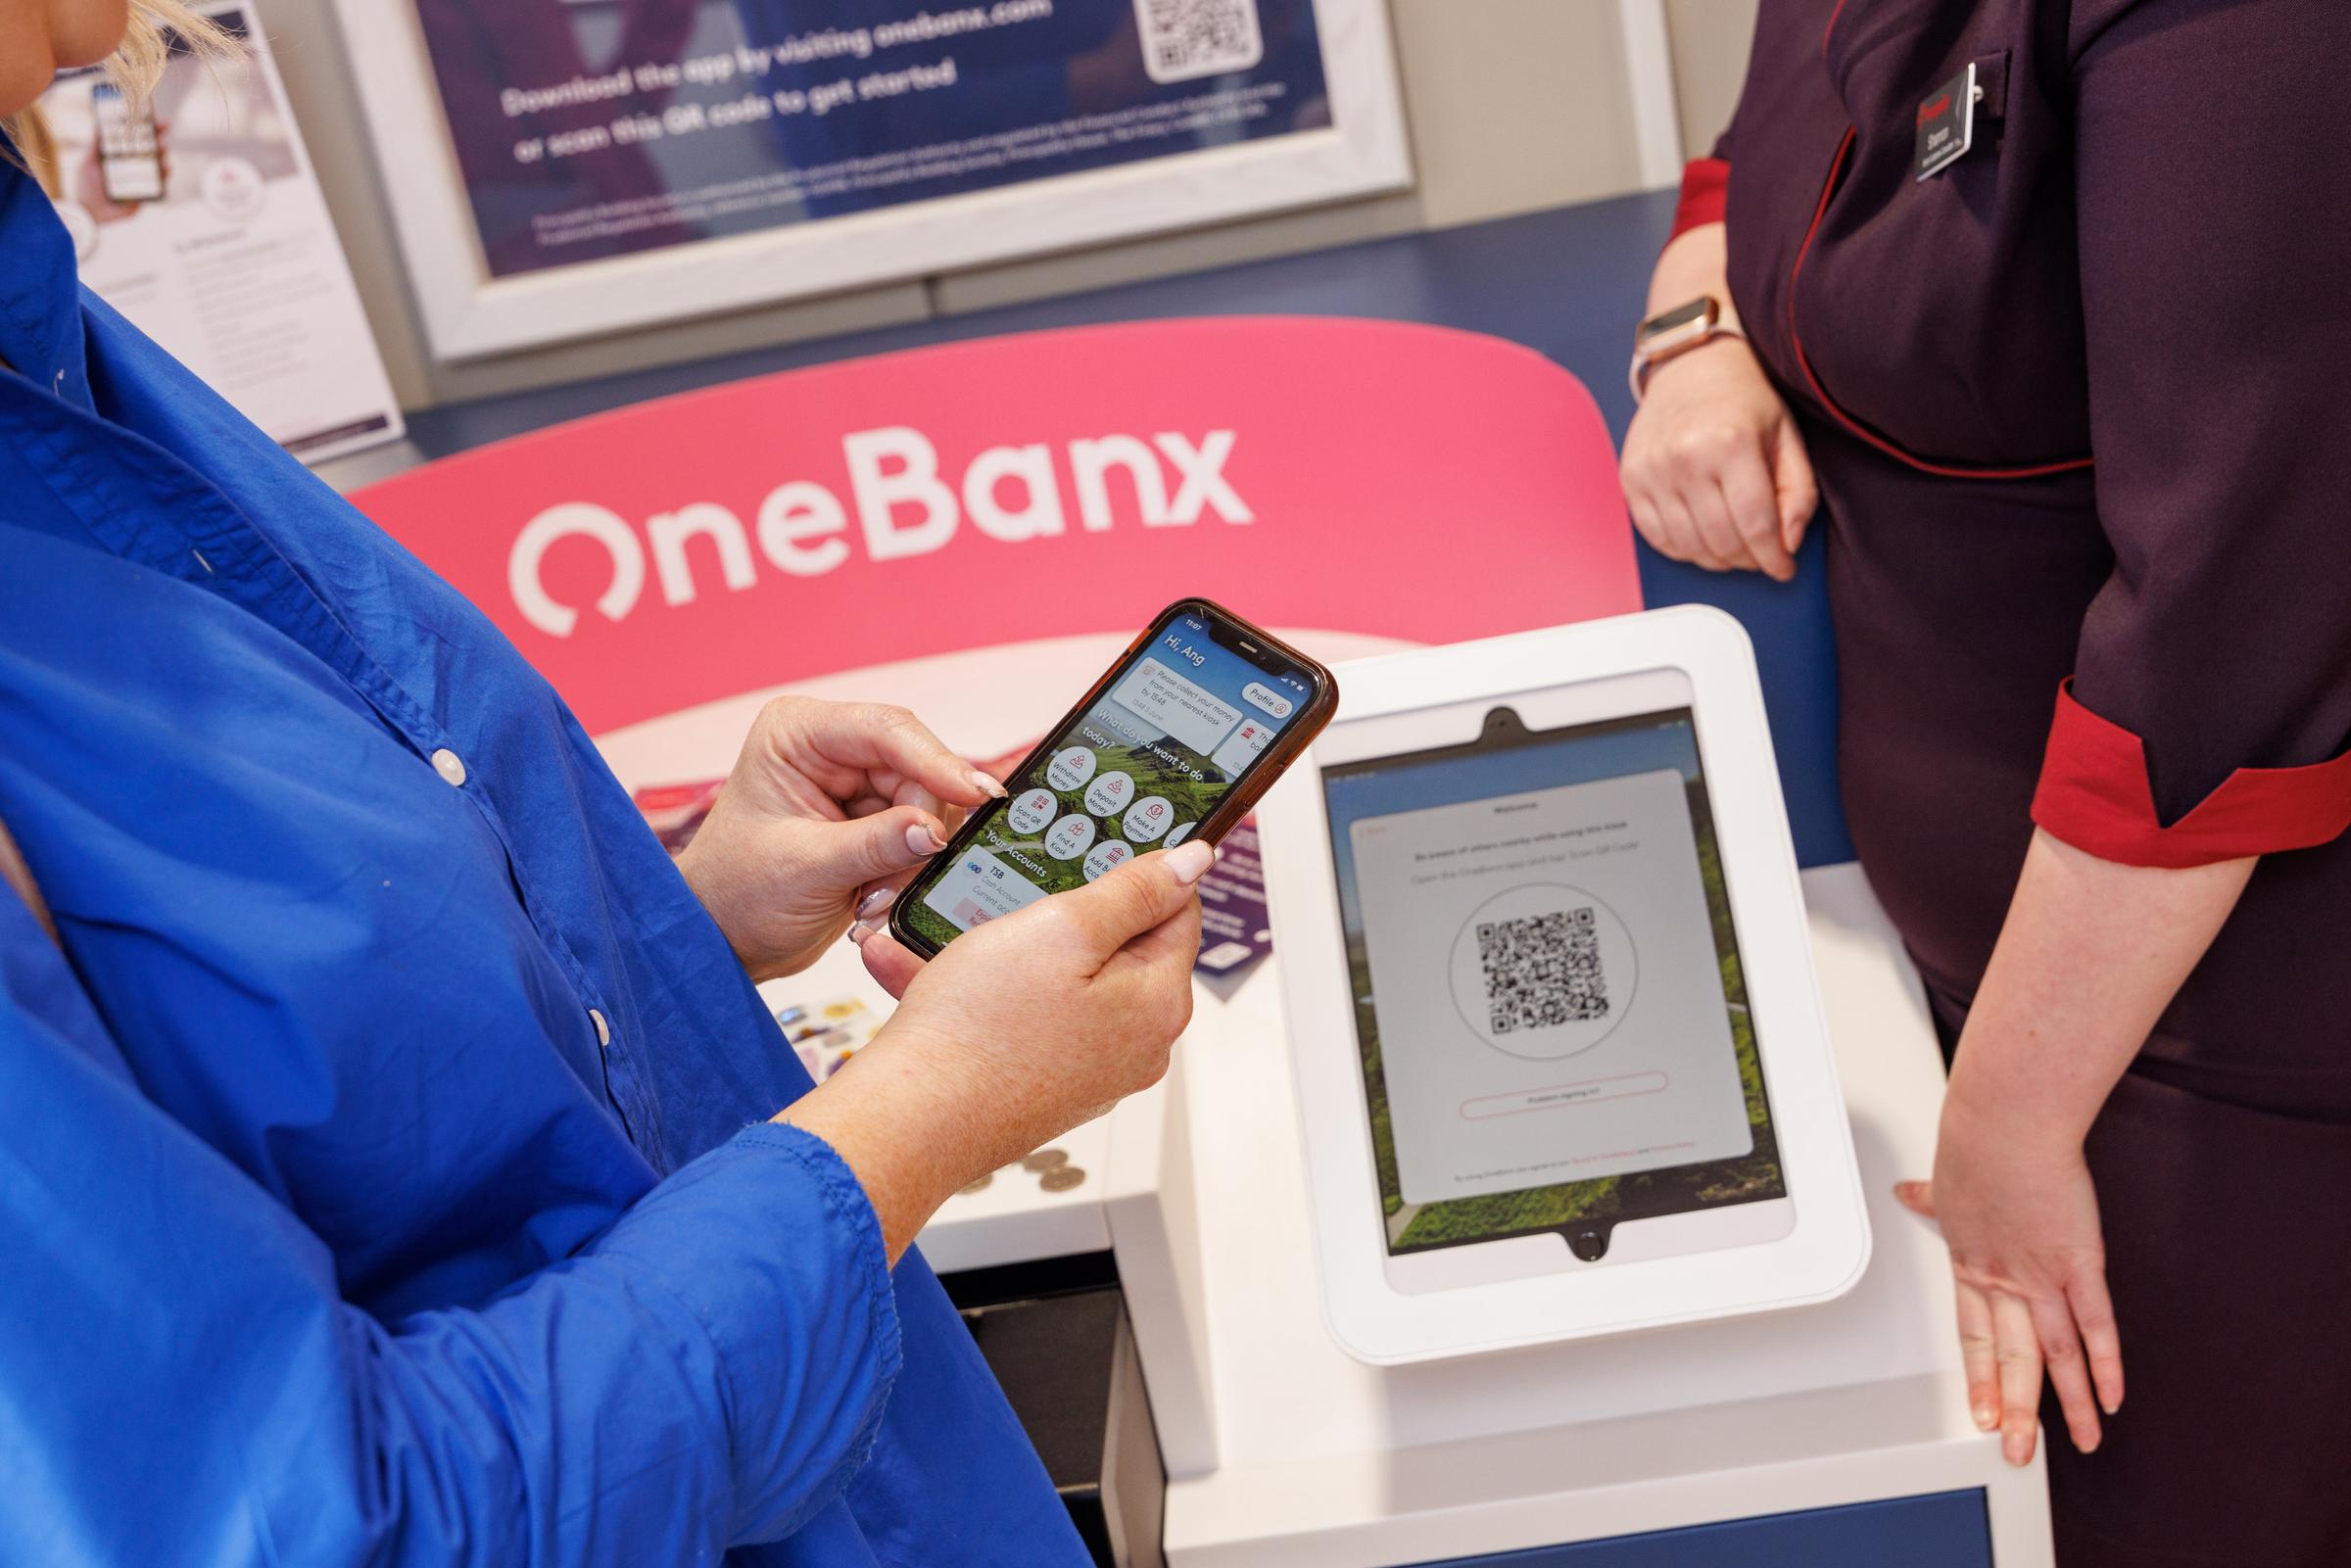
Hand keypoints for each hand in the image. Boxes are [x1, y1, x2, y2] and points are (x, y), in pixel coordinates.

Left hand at [76, 121, 169, 223]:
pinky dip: (165, 175)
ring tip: (164, 148)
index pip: (135, 138)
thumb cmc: (87, 187)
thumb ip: (93, 146)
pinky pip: (160, 184)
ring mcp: (142, 180)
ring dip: (163, 154)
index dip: (144, 126)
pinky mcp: (147, 194)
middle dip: (159, 136)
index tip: (151, 114)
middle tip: (165, 126)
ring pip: (158, 164)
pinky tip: (167, 168)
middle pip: (150, 148)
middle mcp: (134, 166)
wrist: (89, 212)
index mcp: (121, 156)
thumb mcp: (87, 162)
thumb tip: (98, 127)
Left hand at [675, 698, 1003, 983]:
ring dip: (912, 858)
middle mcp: (830, 746)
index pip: (886, 731)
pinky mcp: (872, 815)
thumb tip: (935, 831)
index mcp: (798, 733)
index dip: (938, 762)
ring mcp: (854, 781)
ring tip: (871, 899)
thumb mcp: (806, 869)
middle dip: (917, 830)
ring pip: (926, 805)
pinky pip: (919, 833)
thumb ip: (875, 846)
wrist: (725, 938)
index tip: (977, 794)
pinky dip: (907, 870)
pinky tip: (874, 897)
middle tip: (896, 883)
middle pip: (916, 770)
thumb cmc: (737, 895)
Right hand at [777, 841, 1210, 1257]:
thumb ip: (1134, 892)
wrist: (912, 1121)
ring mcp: (1089, 1069)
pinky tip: (918, 967)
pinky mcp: (1043, 1083)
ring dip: (1003, 947)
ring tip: (948, 927)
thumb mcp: (1063, 929)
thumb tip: (1194, 863)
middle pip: (1117, 947)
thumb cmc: (982, 1030)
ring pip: (1056, 979)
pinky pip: (1020, 1016)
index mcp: (1158, 1003)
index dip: (1140, 870)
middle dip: (1062, 912)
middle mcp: (1136, 1044)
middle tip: (1014, 886)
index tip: (1098, 846)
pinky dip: (978, 990)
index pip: (1178, 911)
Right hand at [1619, 335, 1817, 580]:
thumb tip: (1788, 543)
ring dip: (1717, 558)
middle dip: (1749, 559)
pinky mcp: (1631, 480)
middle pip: (1722, 542)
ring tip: (1735, 545)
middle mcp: (1685, 458)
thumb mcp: (1787, 437)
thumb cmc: (1743, 399)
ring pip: (1689, 547)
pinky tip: (1704, 537)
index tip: (1783, 568)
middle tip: (1762, 554)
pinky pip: (1658, 538)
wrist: (1691, 366)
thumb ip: (1798, 492)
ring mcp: (1652, 471)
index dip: (1774, 558)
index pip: (1756, 525)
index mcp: (1730, 443)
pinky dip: (1685, 549)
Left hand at [1897, 1087, 2123, 1467]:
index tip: (1983, 1413)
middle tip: (2019, 1451)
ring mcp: (2042, 1275)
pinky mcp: (2078, 1260)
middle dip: (2018, 1410)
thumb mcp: (1945, 1181)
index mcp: (1973, 1264)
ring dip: (2071, 1403)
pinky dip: (2106, 1362)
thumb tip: (1908, 1192)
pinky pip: (2095, 1323)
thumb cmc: (1976, 1144)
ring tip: (2084, 1441)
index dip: (1981, 1378)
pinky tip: (2113, 1395)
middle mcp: (2005, 1279)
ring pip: (2056, 1354)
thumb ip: (1933, 1199)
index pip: (1975, 1337)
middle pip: (2013, 1359)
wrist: (2005, 1123)